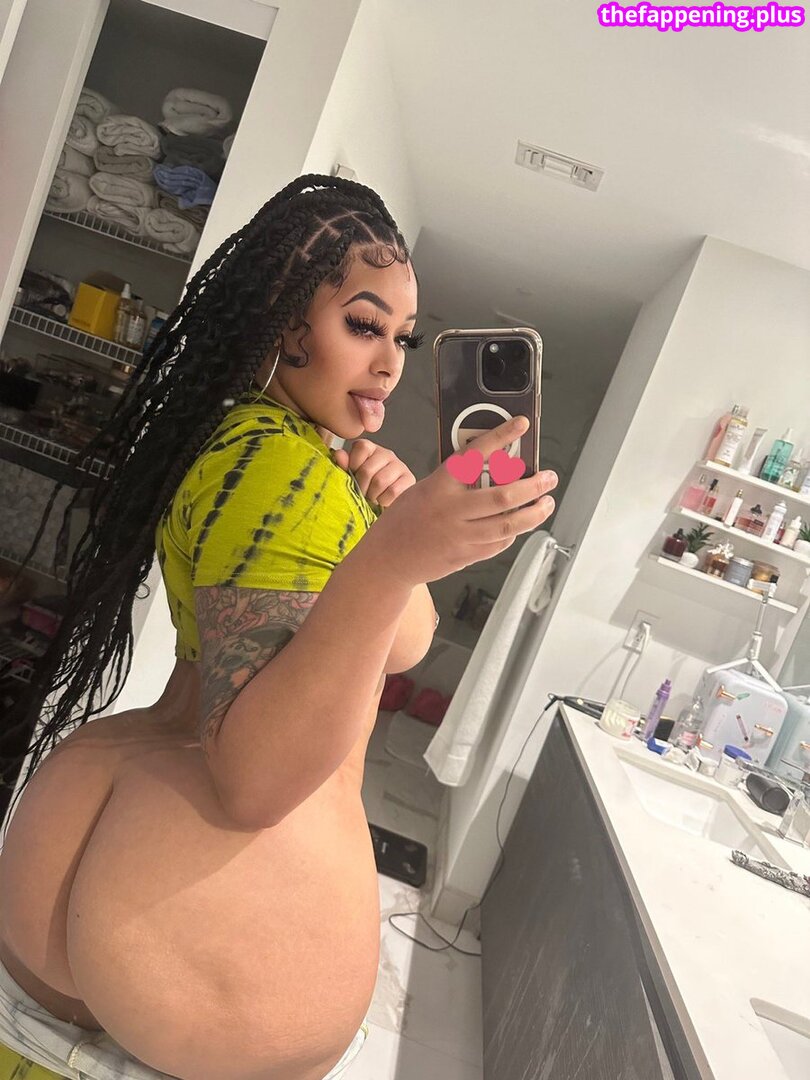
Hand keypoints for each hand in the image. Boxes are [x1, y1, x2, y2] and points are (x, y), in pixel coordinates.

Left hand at [332, 440, 415, 507]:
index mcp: (370, 448)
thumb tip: (338, 455)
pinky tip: (382, 501)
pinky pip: (393, 491)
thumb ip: (344, 465)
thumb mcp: (351, 476)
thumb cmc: (364, 488)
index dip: (353, 465)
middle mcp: (386, 453)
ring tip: (372, 498)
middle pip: (368, 469)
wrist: (385, 504)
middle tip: (362, 494)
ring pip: (380, 481)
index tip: (353, 477)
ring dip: (372, 495)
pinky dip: (384, 500)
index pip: (361, 447)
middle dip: (361, 487)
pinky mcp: (409, 479)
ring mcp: (399, 465)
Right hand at [358, 416, 558, 587]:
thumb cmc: (404, 520)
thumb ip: (454, 482)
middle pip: (503, 497)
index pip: (475, 455)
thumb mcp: (423, 490)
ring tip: (546, 503)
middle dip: (533, 486)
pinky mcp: (465, 556)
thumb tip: (491, 469)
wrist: (387, 559)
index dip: (501, 437)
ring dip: (533, 514)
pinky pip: (498, 543)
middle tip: (549, 478)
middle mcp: (451, 510)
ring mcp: (460, 536)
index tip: (521, 425)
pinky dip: (512, 533)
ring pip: (508, 525)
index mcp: (439, 486)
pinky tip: (519, 525)